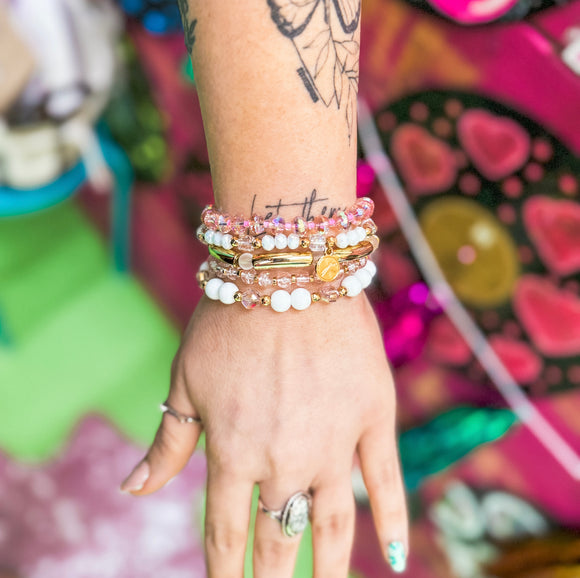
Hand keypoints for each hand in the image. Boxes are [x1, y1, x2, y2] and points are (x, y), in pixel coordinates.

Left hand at [121, 294, 408, 576]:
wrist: (287, 270)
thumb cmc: (227, 320)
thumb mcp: (185, 379)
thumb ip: (168, 441)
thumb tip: (132, 491)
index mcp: (233, 451)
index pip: (225, 533)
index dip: (223, 573)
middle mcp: (284, 459)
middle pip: (278, 539)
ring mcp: (335, 442)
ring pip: (333, 524)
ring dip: (330, 569)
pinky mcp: (373, 416)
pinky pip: (387, 481)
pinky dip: (394, 523)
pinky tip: (395, 558)